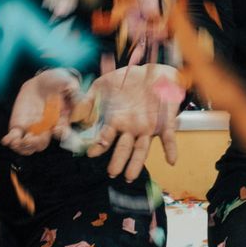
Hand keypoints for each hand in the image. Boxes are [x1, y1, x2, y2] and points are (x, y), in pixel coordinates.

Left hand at [2, 69, 83, 154]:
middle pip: (42, 144)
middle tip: (31, 137)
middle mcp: (47, 129)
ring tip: (17, 141)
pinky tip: (7, 140)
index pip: (62, 133)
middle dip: (36, 143)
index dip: (60, 133)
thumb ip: (72, 88)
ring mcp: (32, 128)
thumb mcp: (67, 82)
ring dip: (22, 147)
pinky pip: (15, 137)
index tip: (56, 128)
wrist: (41, 82)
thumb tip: (74, 91)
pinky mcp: (19, 125)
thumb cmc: (57, 82)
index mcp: (61, 121)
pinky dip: (10, 140)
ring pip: (28, 145)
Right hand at [88, 64, 182, 180]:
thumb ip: (89, 100)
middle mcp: (131, 129)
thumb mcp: (103, 86)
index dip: (99, 147)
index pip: (106, 139)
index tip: (92, 154)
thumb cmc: (126, 80)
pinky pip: (168, 137)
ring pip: (142, 149)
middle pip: (124, 149)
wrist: (151, 70)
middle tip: (112, 173)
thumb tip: (74, 116)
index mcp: (116, 122)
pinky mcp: (165, 122)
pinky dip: (170, 149)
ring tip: (130, 176)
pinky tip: (171, 160)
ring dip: (137, 163)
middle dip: (118, 161)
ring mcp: (148, 127)